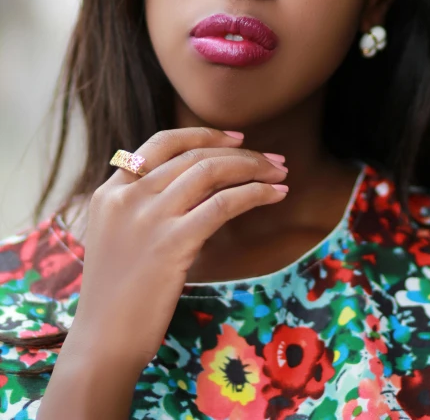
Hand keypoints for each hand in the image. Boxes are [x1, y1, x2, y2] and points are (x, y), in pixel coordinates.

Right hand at [65, 127, 287, 375]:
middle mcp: (128, 196)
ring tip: (280, 173)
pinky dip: (255, 193)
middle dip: (241, 152)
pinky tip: (275, 194)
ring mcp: (148, 217)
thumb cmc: (117, 296)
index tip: (237, 138)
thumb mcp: (120, 236)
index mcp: (111, 191)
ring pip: (211, 171)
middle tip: (273, 158)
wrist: (103, 342)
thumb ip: (148, 205)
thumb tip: (205, 182)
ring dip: (254, 167)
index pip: (162, 142)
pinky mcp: (172, 242)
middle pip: (194, 155)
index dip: (203, 134)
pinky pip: (223, 203)